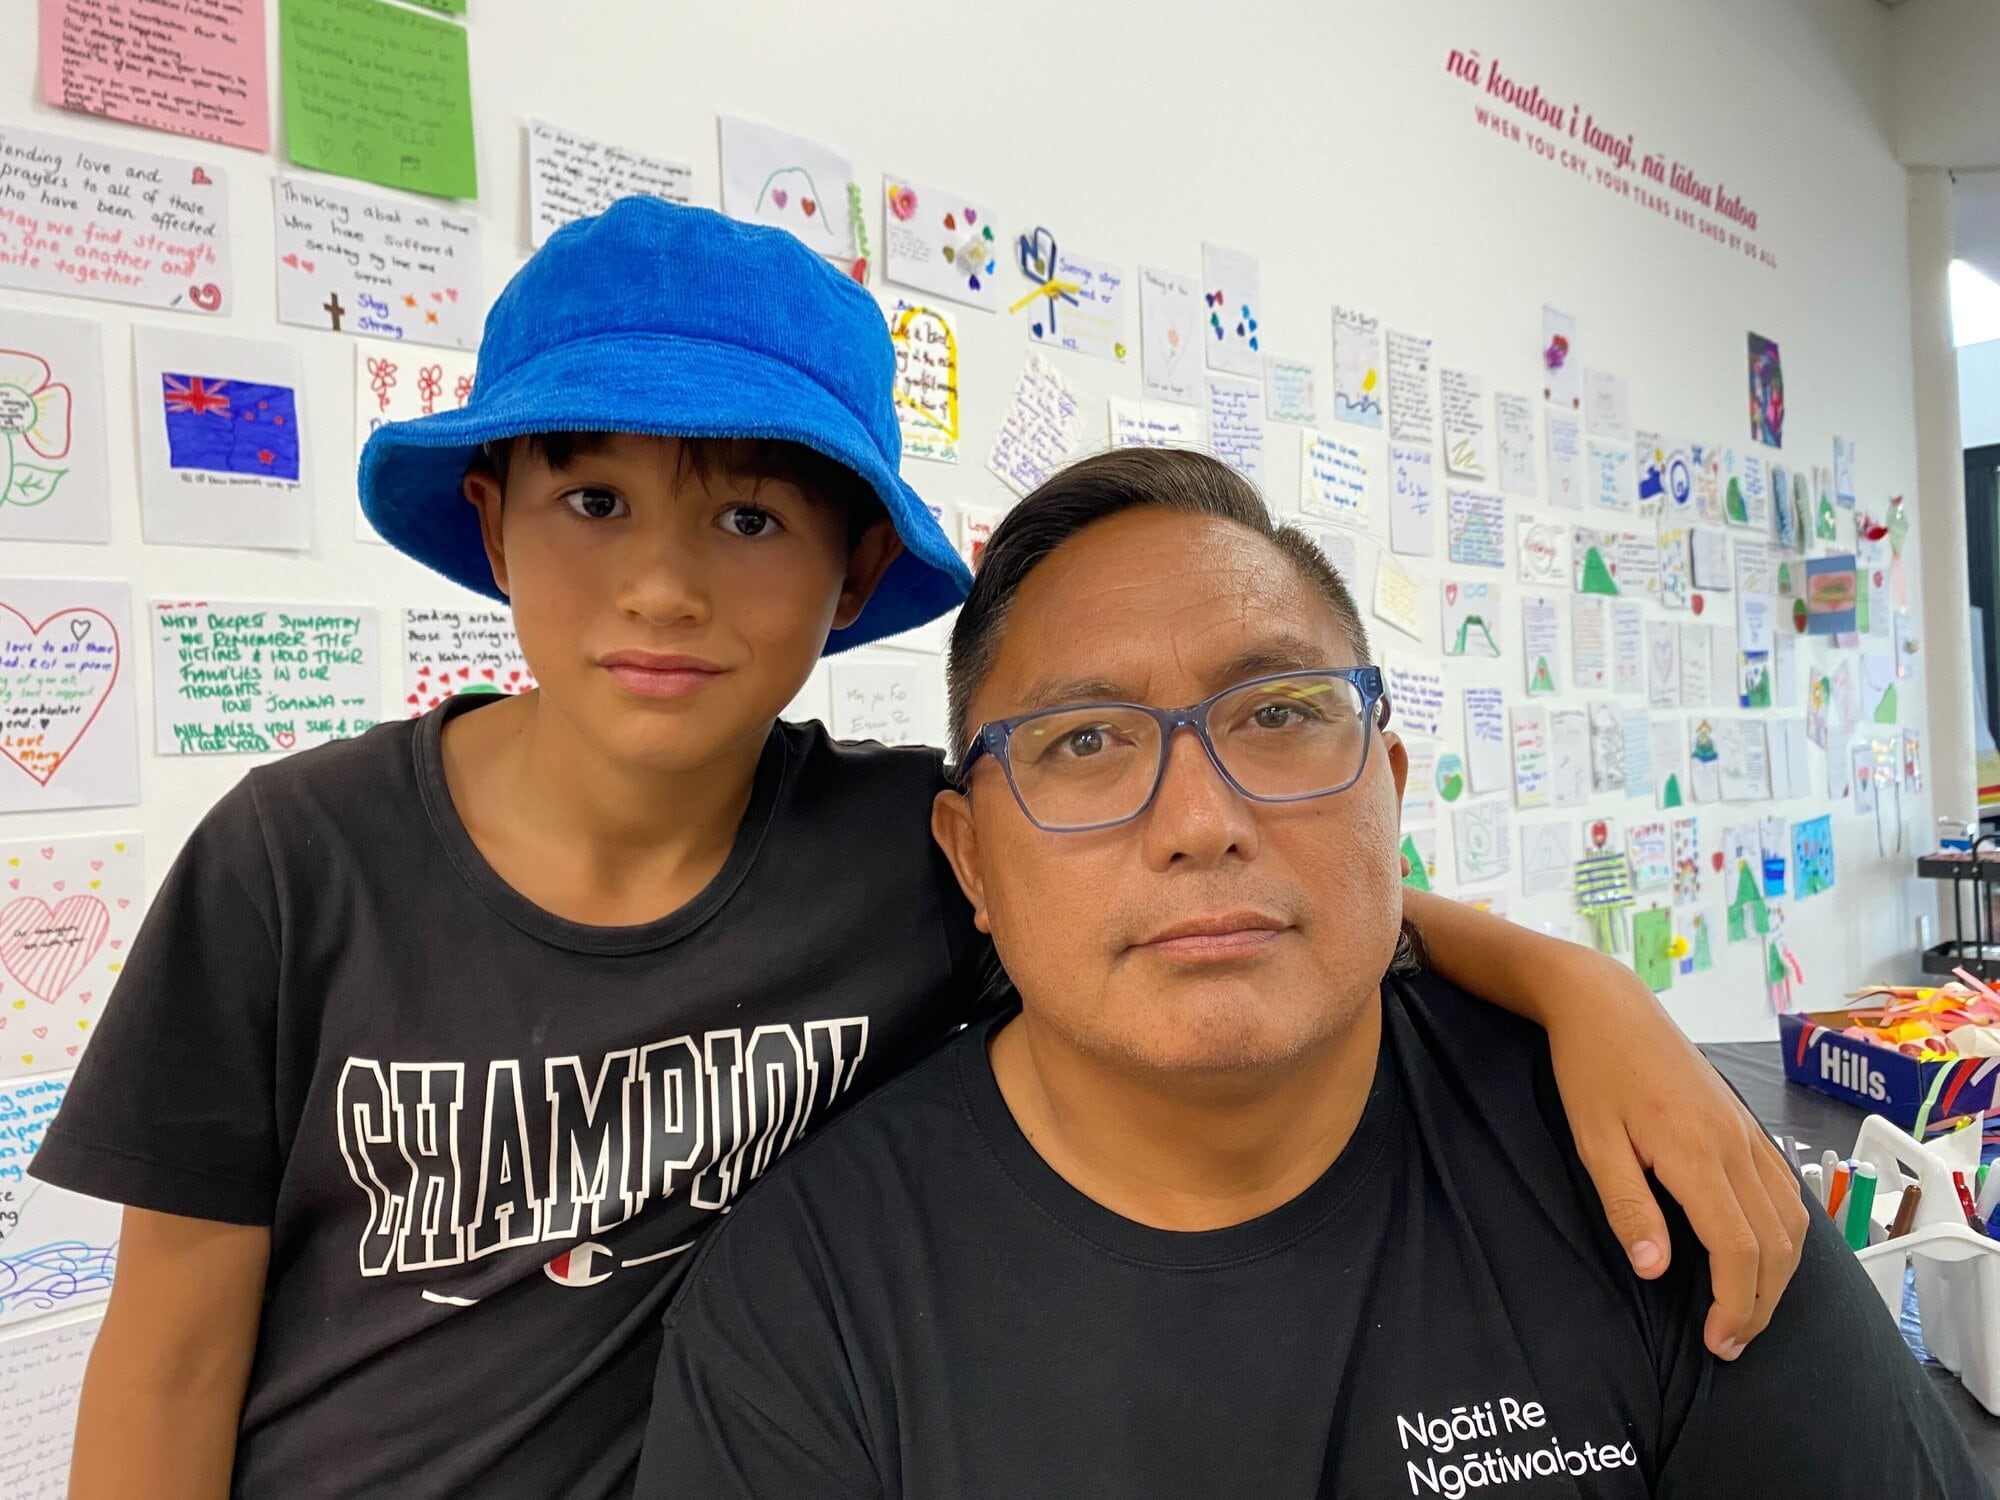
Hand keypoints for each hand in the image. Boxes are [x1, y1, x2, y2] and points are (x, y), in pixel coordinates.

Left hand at [1544, 962, 1807, 1359]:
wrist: (1606, 1003)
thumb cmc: (1590, 1069)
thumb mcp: (1593, 1140)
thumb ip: (1626, 1206)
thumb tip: (1654, 1270)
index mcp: (1696, 1153)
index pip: (1738, 1250)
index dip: (1735, 1306)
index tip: (1715, 1343)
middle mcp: (1736, 1145)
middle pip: (1776, 1245)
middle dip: (1761, 1304)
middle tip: (1730, 1342)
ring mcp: (1746, 1131)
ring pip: (1792, 1220)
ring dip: (1780, 1274)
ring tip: (1747, 1308)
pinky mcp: (1745, 1122)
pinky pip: (1785, 1188)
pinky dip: (1786, 1233)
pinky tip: (1764, 1252)